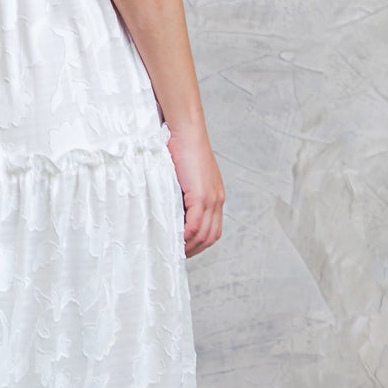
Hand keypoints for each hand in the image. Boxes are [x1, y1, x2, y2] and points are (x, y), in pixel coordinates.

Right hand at [165, 122, 224, 256]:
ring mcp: (211, 198)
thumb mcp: (184, 177)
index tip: (184, 249)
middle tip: (178, 256)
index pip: (213, 229)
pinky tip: (176, 239)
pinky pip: (196, 224)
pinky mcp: (201, 195)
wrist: (185, 131)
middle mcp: (217, 199)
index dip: (200, 243)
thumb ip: (182, 194)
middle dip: (195, 250)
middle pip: (212, 236)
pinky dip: (187, 235)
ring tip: (175, 251)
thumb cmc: (181, 148)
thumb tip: (169, 209)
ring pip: (205, 234)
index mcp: (215, 196)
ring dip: (190, 246)